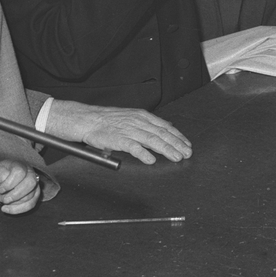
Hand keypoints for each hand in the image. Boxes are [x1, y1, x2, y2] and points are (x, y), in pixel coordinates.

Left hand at [0, 160, 40, 214]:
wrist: (0, 181)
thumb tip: (6, 179)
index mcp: (19, 165)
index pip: (19, 172)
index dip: (9, 183)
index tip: (1, 189)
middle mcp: (30, 173)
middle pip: (30, 183)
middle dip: (16, 194)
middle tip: (5, 200)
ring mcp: (34, 184)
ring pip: (31, 195)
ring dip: (16, 203)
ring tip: (5, 203)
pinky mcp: (34, 194)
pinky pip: (31, 204)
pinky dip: (19, 209)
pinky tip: (7, 209)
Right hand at [49, 100, 191, 164]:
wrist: (88, 119)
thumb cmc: (109, 120)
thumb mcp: (133, 116)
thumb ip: (149, 123)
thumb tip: (168, 127)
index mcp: (142, 116)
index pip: (165, 127)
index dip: (178, 136)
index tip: (187, 145)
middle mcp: (138, 121)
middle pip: (162, 134)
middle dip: (177, 144)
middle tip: (187, 154)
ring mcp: (128, 130)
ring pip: (152, 140)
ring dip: (166, 149)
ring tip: (176, 157)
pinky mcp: (118, 139)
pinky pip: (133, 147)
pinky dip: (143, 153)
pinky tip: (151, 160)